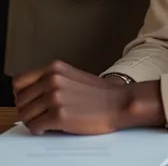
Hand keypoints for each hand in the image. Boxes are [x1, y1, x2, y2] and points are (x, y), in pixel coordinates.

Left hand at [13, 60, 130, 134]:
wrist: (117, 102)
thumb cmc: (97, 93)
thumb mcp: (70, 76)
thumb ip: (50, 80)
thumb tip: (28, 94)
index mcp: (54, 68)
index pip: (19, 81)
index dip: (21, 94)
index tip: (29, 101)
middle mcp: (52, 79)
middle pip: (20, 101)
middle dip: (27, 110)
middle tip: (39, 115)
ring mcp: (55, 97)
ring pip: (25, 115)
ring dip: (33, 121)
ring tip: (46, 121)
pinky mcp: (59, 115)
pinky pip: (35, 127)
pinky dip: (40, 130)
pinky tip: (51, 127)